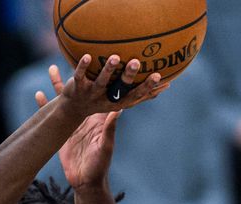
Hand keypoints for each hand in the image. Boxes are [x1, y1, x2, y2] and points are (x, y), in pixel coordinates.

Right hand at [36, 66, 121, 188]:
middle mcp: (86, 117)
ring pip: (64, 100)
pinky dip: (45, 106)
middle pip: (80, 91)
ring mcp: (73, 123)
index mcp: (98, 118)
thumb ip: (109, 129)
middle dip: (75, 75)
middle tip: (73, 55)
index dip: (100, 78)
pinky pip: (51, 116)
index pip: (100, 93)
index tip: (99, 60)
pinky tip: (38, 95)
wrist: (86, 183)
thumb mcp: (105, 146)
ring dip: (57, 85)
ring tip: (50, 69)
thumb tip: (118, 109)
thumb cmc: (99, 166)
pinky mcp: (62, 132)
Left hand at [53, 54, 168, 118]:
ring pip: (101, 82)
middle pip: (120, 89)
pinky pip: (80, 76)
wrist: (72, 109)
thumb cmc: (103, 100)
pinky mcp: (77, 88)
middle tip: (137, 62)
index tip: (159, 76)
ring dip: (108, 70)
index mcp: (119, 102)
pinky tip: (87, 56)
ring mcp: (92, 94)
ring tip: (116, 57)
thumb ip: (142, 94)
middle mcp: (106, 99)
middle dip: (129, 77)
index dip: (147, 87)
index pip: (135, 95)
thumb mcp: (124, 99)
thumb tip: (168, 85)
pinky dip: (83, 67)